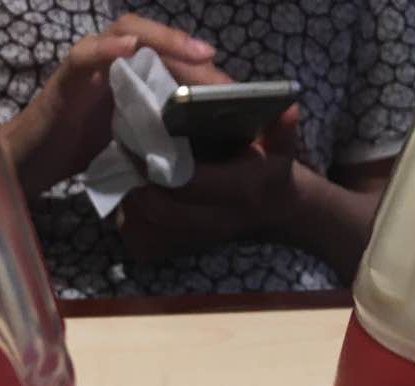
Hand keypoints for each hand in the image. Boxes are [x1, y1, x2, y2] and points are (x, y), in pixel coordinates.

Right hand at [2, 15, 218, 194]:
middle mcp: (108, 62)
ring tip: (191, 50)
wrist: (34, 166)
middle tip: (217, 66)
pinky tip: (127, 48)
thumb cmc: (81, 153)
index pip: (164, 56)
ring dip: (160, 38)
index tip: (228, 84)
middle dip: (186, 49)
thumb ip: (158, 133)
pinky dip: (105, 48)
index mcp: (126, 75)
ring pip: (124, 32)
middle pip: (151, 39)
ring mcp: (87, 67)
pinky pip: (84, 55)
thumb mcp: (131, 143)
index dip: (196, 65)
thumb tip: (203, 146)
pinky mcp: (64, 82)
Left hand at [116, 107, 301, 259]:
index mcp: (238, 192)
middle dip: (140, 187)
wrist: (274, 214)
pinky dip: (134, 226)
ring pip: (153, 231)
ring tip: (125, 176)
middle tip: (127, 158)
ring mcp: (202, 239)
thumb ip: (282, 129)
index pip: (189, 183)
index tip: (140, 143)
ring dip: (134, 206)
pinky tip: (132, 201)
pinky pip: (150, 245)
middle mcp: (218, 221)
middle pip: (163, 212)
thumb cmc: (272, 172)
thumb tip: (289, 108)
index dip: (160, 167)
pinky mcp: (188, 248)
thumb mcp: (282, 148)